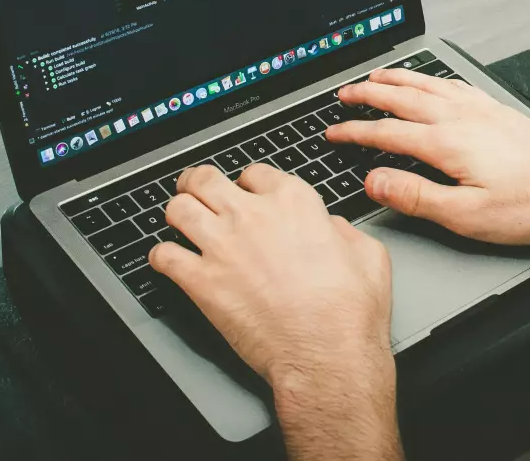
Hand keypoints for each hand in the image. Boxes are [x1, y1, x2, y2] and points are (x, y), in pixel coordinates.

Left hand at [148, 163, 393, 388]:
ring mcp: (222, 246)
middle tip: (195, 190)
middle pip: (205, 180)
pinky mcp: (201, 282)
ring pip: (177, 208)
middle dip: (197, 183)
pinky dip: (161, 257)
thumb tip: (331, 227)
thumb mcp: (368, 254)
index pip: (255, 173)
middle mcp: (252, 215)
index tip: (246, 192)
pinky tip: (167, 261)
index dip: (248, 183)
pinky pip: (163, 256)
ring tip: (179, 220)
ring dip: (177, 212)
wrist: (326, 355)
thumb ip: (343, 230)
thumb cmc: (350, 312)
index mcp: (293, 202)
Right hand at [327, 68, 529, 245]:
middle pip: (402, 98)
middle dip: (368, 95)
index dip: (355, 132)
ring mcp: (480, 110)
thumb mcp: (468, 216)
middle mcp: (460, 118)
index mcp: (447, 143)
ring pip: (427, 85)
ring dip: (396, 79)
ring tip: (376, 76)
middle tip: (343, 93)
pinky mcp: (496, 111)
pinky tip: (430, 81)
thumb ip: (417, 197)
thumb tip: (376, 182)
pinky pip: (453, 85)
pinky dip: (431, 78)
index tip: (333, 132)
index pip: (387, 132)